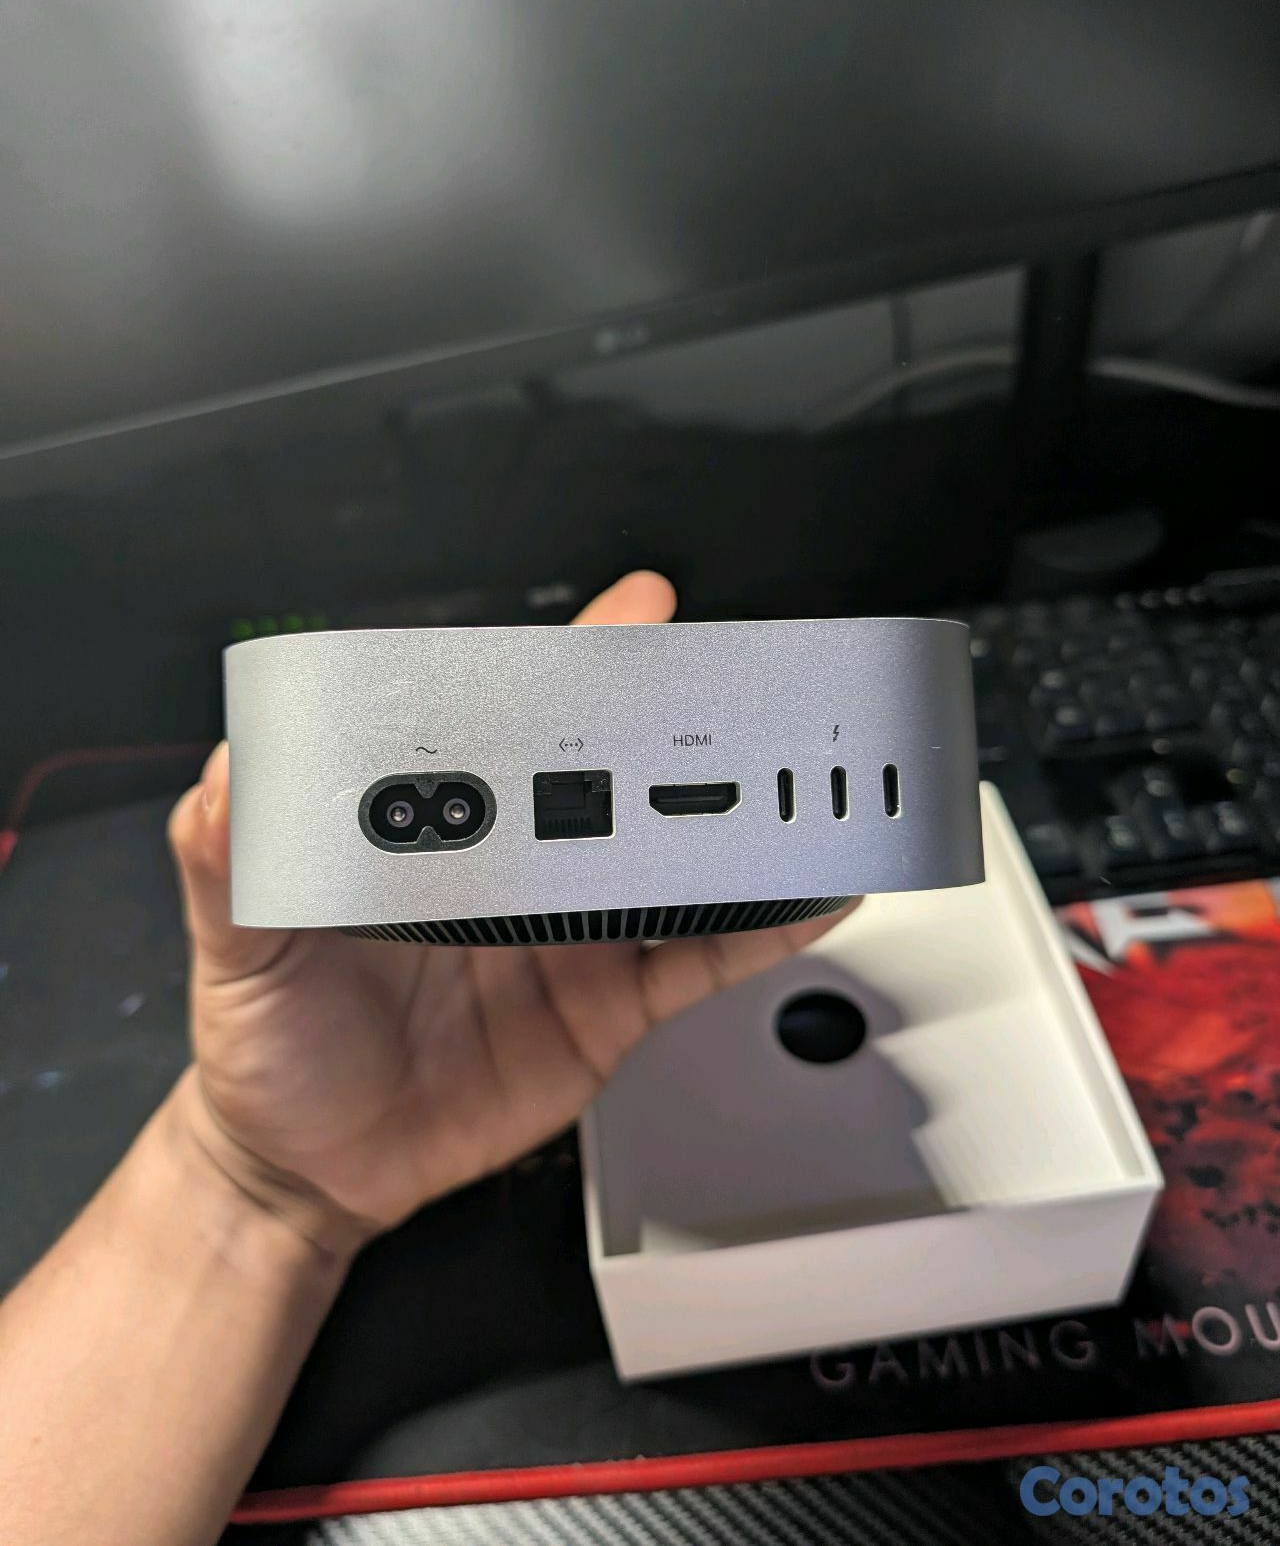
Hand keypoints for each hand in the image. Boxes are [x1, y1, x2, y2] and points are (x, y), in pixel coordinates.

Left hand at [168, 572, 853, 1258]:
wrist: (310, 1169)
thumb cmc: (269, 1041)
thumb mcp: (233, 947)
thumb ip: (228, 858)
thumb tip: (227, 778)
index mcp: (435, 833)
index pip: (509, 732)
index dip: (574, 669)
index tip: (628, 622)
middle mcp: (516, 870)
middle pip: (611, 784)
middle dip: (685, 733)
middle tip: (751, 699)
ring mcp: (572, 936)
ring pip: (671, 863)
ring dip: (738, 825)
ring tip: (805, 787)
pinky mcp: (608, 1009)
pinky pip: (696, 962)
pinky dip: (759, 930)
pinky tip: (806, 897)